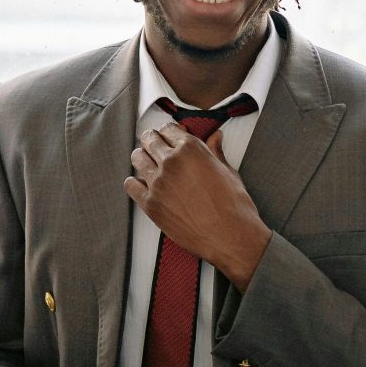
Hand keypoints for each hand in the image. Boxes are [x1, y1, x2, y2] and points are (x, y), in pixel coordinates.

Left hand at [124, 122, 271, 289]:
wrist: (230, 237)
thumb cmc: (234, 205)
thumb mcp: (228, 172)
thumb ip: (215, 152)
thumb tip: (215, 137)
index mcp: (191, 149)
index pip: (169, 129)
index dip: (169, 132)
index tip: (169, 136)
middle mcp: (171, 162)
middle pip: (150, 140)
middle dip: (152, 140)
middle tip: (155, 145)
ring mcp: (158, 183)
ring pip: (137, 158)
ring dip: (142, 157)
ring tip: (148, 163)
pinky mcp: (150, 204)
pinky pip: (131, 185)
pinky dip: (135, 182)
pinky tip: (142, 184)